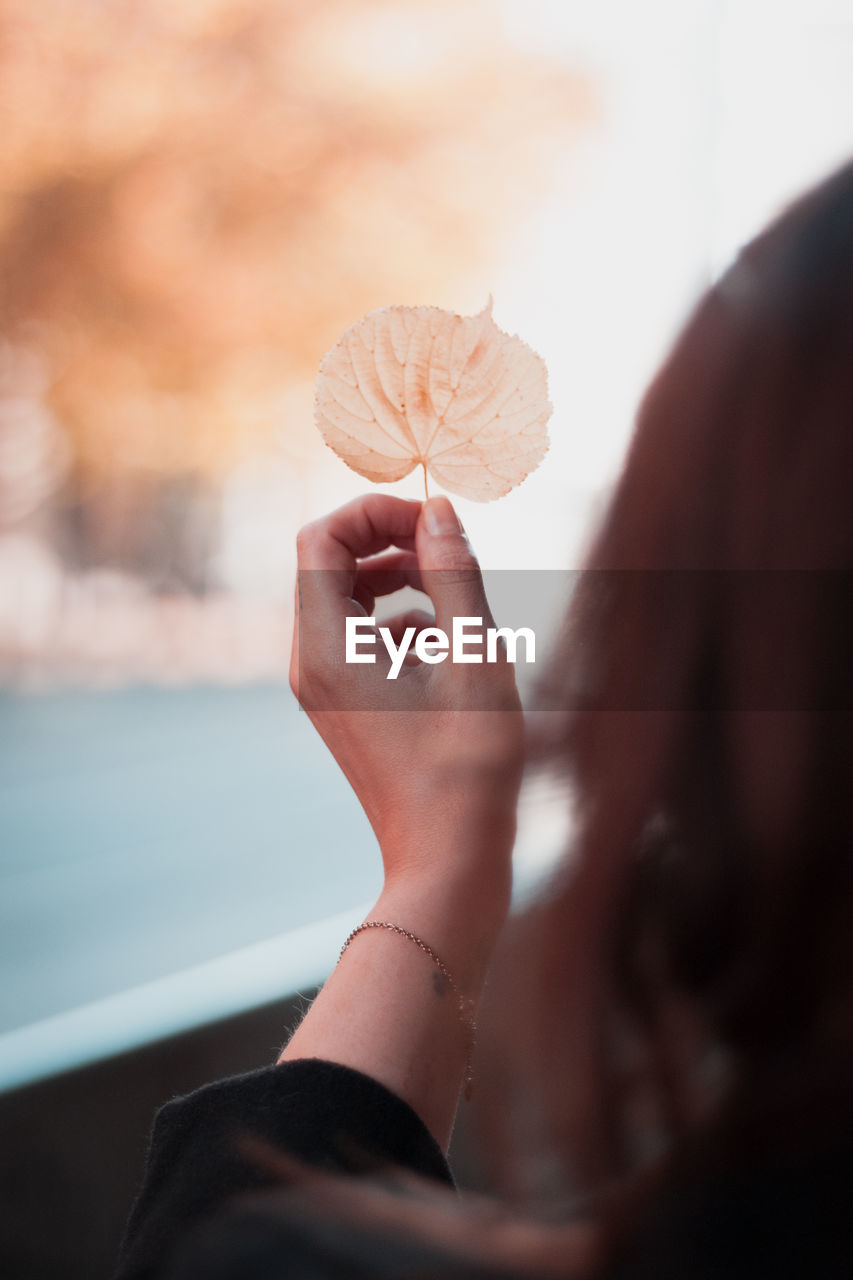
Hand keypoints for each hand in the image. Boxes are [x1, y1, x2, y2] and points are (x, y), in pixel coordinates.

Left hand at [290, 493, 522, 913]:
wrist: (449, 862)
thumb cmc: (468, 768)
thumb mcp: (475, 658)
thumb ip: (454, 573)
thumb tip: (438, 510)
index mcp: (328, 649)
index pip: (321, 539)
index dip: (375, 513)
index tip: (433, 523)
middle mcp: (312, 664)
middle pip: (330, 564)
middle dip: (390, 542)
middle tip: (449, 549)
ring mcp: (325, 688)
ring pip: (348, 600)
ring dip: (401, 582)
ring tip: (458, 603)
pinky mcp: (347, 706)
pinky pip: (362, 638)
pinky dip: (404, 625)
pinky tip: (451, 655)